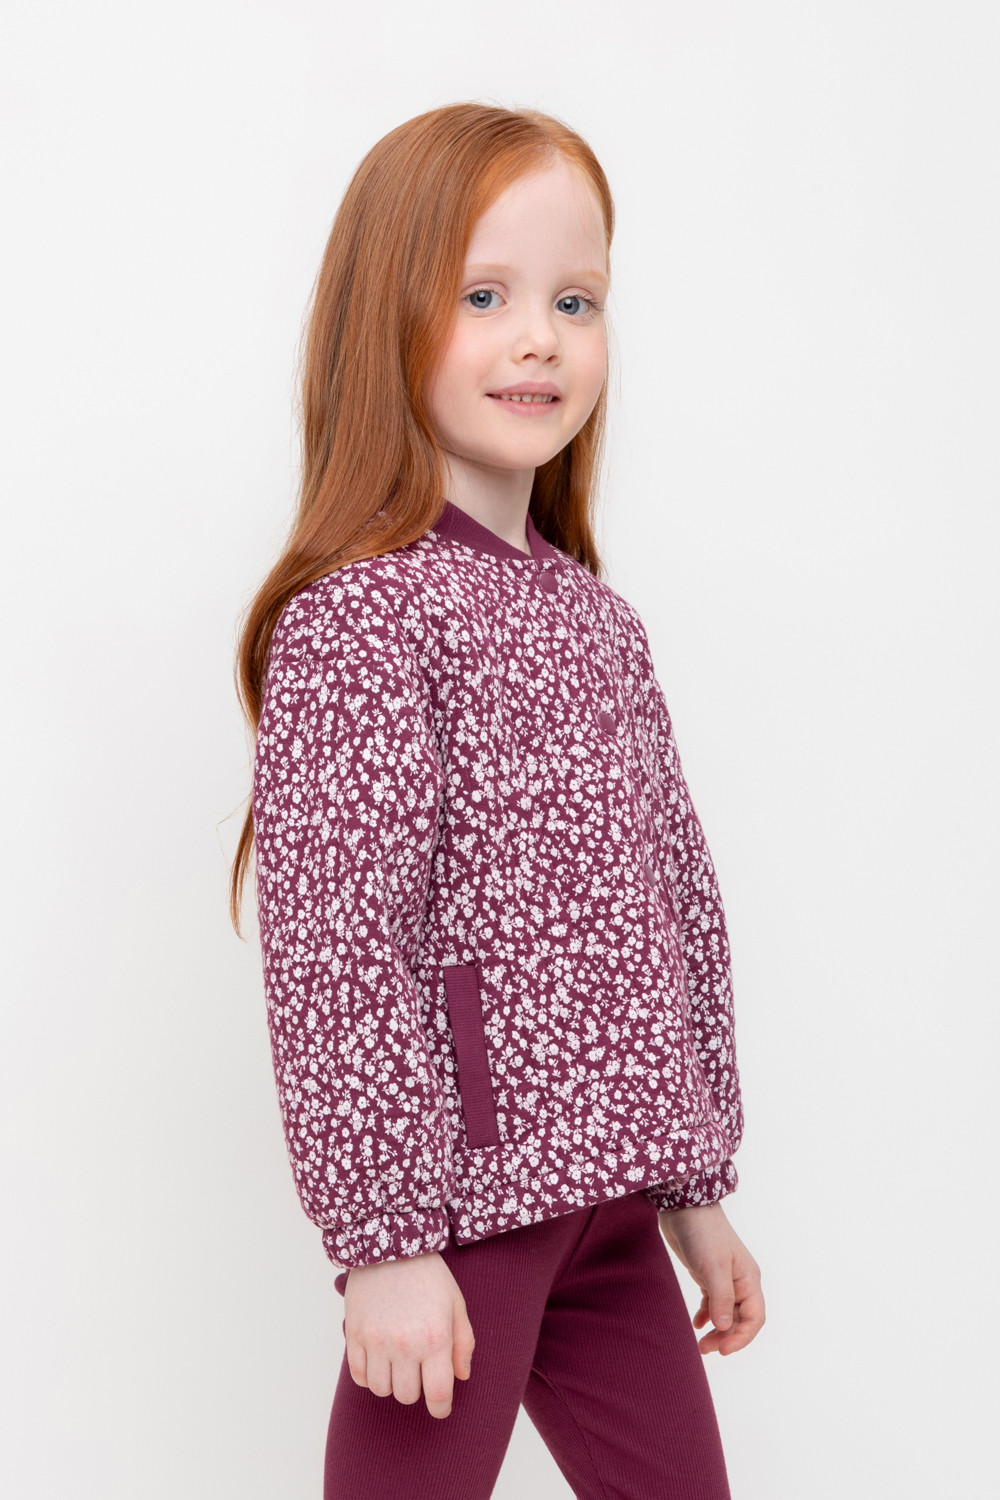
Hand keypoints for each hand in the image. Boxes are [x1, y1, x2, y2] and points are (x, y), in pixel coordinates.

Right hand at [343, 1251, 475, 1417]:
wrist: (390, 1243)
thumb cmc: (428, 1275)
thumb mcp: (455, 1304)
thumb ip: (463, 1344)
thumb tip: (460, 1377)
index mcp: (435, 1338)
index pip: (437, 1394)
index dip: (440, 1408)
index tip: (440, 1408)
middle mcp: (405, 1344)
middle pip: (407, 1396)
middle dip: (416, 1390)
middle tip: (418, 1372)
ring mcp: (376, 1340)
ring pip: (382, 1390)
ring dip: (391, 1383)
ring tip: (397, 1364)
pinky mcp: (354, 1334)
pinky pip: (359, 1376)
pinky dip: (369, 1376)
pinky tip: (378, 1360)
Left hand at [657, 1202, 764, 1355]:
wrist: (684, 1206)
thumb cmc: (703, 1232)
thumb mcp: (713, 1266)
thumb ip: (720, 1297)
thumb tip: (723, 1327)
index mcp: (748, 1279)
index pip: (754, 1318)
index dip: (741, 1337)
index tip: (723, 1349)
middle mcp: (740, 1281)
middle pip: (740, 1319)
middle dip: (726, 1337)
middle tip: (705, 1349)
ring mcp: (724, 1278)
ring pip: (726, 1313)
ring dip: (716, 1330)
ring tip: (700, 1344)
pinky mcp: (708, 1274)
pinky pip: (713, 1303)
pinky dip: (706, 1316)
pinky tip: (696, 1323)